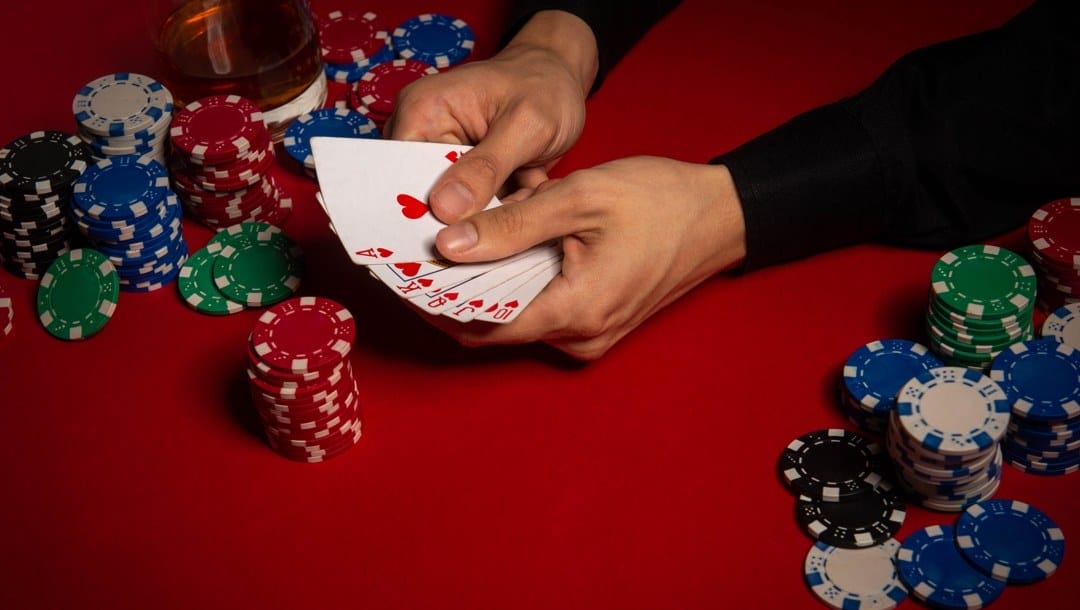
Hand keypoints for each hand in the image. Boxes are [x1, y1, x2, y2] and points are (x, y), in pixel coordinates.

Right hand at [385, 10, 598, 222]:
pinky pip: (476, 209)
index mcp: (422, 112)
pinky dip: (505, 209)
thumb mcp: (525, 124)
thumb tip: (444, 209)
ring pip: (455, 210)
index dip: (424, 212)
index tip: (458, 236)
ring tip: (528, 193)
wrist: (562, 79)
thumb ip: (487, 167)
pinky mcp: (464, 177)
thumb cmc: (544, 87)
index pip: (402, 175)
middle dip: (468, 216)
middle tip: (508, 216)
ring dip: (494, 212)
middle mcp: (423, 135)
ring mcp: (443, 158)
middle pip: (425, 198)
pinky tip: (530, 190)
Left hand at [420, 157, 747, 360]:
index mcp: (575, 312)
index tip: (402, 272)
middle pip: (494, 324)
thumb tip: (449, 245)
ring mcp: (591, 335)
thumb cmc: (660, 201)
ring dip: (489, 280)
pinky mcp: (597, 323)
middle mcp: (580, 338)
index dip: (434, 301)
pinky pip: (541, 308)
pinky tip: (510, 240)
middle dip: (456, 287)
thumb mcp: (579, 198)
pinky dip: (517, 280)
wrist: (721, 215)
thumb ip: (510, 224)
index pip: (479, 326)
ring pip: (516, 315)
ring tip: (469, 232)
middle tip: (426, 242)